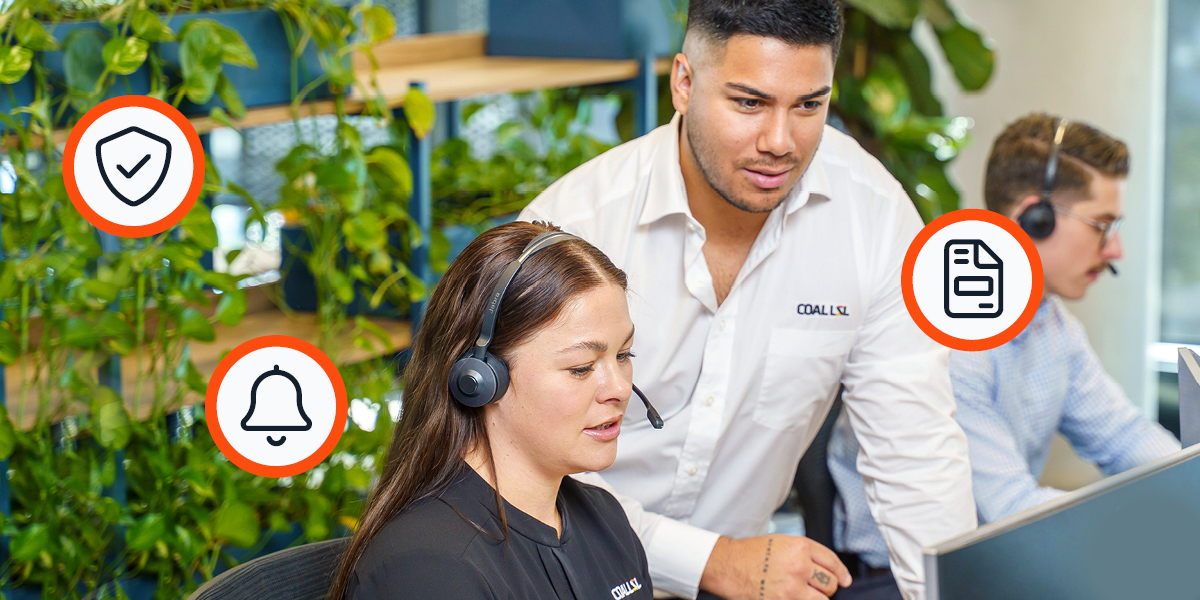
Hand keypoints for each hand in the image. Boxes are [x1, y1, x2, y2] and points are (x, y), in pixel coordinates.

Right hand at [699, 534, 851, 599]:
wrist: (728, 566)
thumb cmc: (750, 554)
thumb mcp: (781, 542)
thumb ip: (805, 553)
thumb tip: (828, 569)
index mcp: (800, 547)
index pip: (832, 562)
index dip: (841, 573)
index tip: (845, 579)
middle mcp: (799, 566)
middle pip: (830, 584)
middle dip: (826, 587)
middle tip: (816, 587)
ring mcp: (792, 588)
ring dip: (815, 598)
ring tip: (803, 593)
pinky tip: (793, 597)